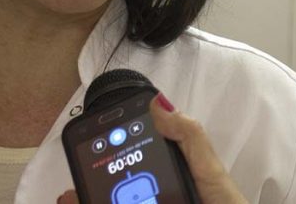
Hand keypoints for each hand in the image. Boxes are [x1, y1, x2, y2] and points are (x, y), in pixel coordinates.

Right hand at [57, 94, 247, 203]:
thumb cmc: (223, 200)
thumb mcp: (207, 166)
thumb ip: (188, 135)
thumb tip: (157, 103)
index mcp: (165, 170)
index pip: (133, 156)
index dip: (110, 151)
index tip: (91, 144)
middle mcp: (151, 190)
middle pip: (117, 184)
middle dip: (93, 181)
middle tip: (74, 182)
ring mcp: (144, 201)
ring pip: (113, 199)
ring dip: (92, 198)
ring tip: (72, 198)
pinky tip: (82, 203)